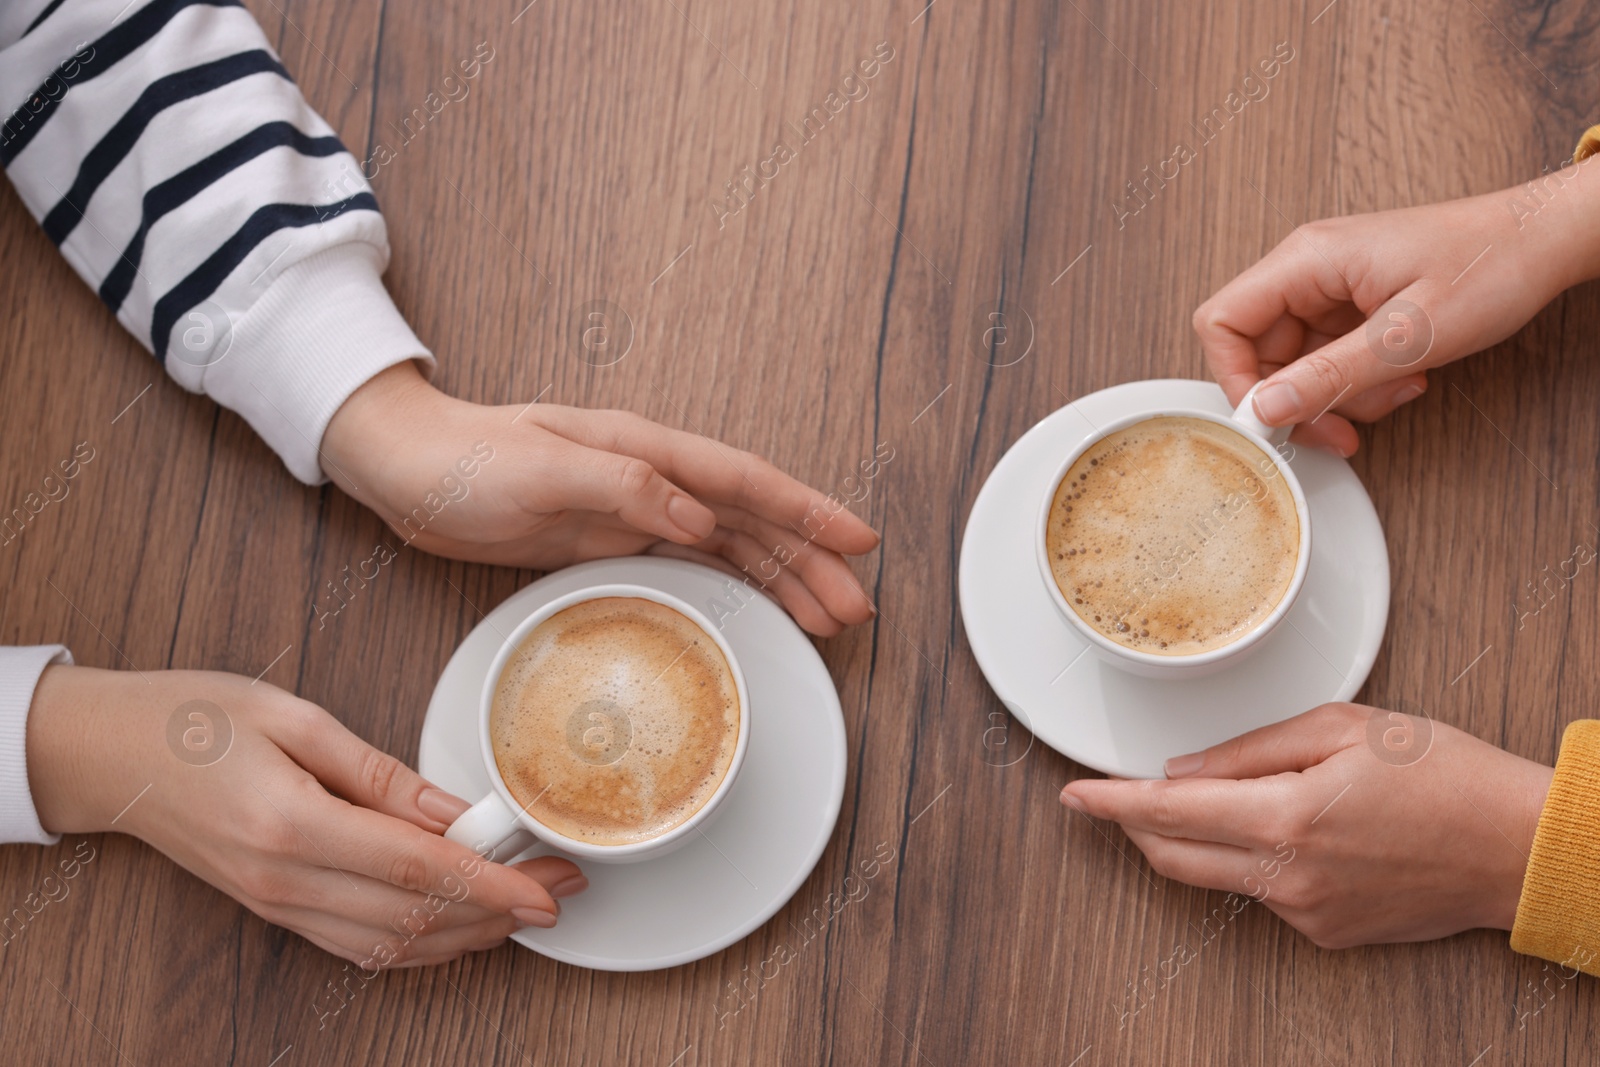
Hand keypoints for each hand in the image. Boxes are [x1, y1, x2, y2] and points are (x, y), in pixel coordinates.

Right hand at [26, 666, 586, 965]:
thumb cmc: (196, 719)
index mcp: (293, 824)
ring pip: (393, 946)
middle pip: (415, 918)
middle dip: (499, 911)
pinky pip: (359, 947)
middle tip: (560, 887)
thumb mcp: (298, 719)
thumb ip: (384, 776)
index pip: (417, 869)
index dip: (491, 884)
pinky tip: (460, 927)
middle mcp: (286, 881)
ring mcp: (278, 906)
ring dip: (467, 934)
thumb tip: (456, 813)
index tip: (546, 887)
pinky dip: (420, 946)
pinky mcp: (276, 911)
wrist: (111, 755)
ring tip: (526, 905)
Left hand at [322, 362, 879, 635]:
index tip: (858, 540)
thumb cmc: (463, 460)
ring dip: (782, 579)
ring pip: (731, 546)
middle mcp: (650, 478)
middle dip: (811, 560)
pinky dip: (733, 586)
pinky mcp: (612, 539)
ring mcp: (635, 509)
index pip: (745, 481)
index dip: (806, 512)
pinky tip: (758, 609)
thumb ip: (621, 484)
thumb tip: (698, 514)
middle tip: (857, 607)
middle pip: (753, 520)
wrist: (407, 470)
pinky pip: (693, 564)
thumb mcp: (539, 466)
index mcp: (644, 450)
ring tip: (828, 618)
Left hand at [1060, 703, 1553, 946]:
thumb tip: (1182, 770)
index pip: (1167, 812)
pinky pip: (1263, 893)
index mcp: (1287, 816)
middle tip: (1123, 792)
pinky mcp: (1326, 933)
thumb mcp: (1344, 728)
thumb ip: (1251, 749)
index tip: (1074, 794)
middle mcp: (1288, 876)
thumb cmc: (1445, 774)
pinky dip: (1255, 860)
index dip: (1110, 802)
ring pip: (1217, 875)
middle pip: (1173, 856)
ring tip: (1240, 795)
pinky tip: (1297, 829)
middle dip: (1137, 825)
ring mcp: (1306, 913)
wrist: (1517, 847)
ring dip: (1201, 839)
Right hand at [1193, 167, 1599, 455]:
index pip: (1222, 322)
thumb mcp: (1409, 334)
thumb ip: (1330, 375)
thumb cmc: (1490, 264)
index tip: (1271, 419)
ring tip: (1393, 392)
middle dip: (1298, 400)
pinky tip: (1402, 378)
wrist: (1544, 241)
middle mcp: (1308, 270)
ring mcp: (1330, 289)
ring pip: (1296, 364)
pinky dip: (1359, 383)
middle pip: (1258, 352)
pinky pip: (1330, 359)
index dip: (1236, 378)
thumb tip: (1265, 408)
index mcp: (1307, 260)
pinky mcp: (1353, 307)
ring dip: (1338, 394)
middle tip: (1339, 429)